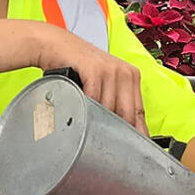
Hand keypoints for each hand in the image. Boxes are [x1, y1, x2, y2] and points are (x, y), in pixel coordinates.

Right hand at [29, 22, 145, 133]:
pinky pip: (95, 100)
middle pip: (127, 115)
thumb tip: (124, 132)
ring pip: (110, 110)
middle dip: (116, 132)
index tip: (132, 149)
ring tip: (87, 122)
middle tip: (104, 144)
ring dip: (98, 121)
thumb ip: (115, 103)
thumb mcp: (103, 83)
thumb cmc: (76, 67)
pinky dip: (87, 108)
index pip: (139, 113)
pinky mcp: (95, 70)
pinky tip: (81, 110)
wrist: (55, 45)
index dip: (136, 133)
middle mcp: (125, 73)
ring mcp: (111, 70)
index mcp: (131, 77)